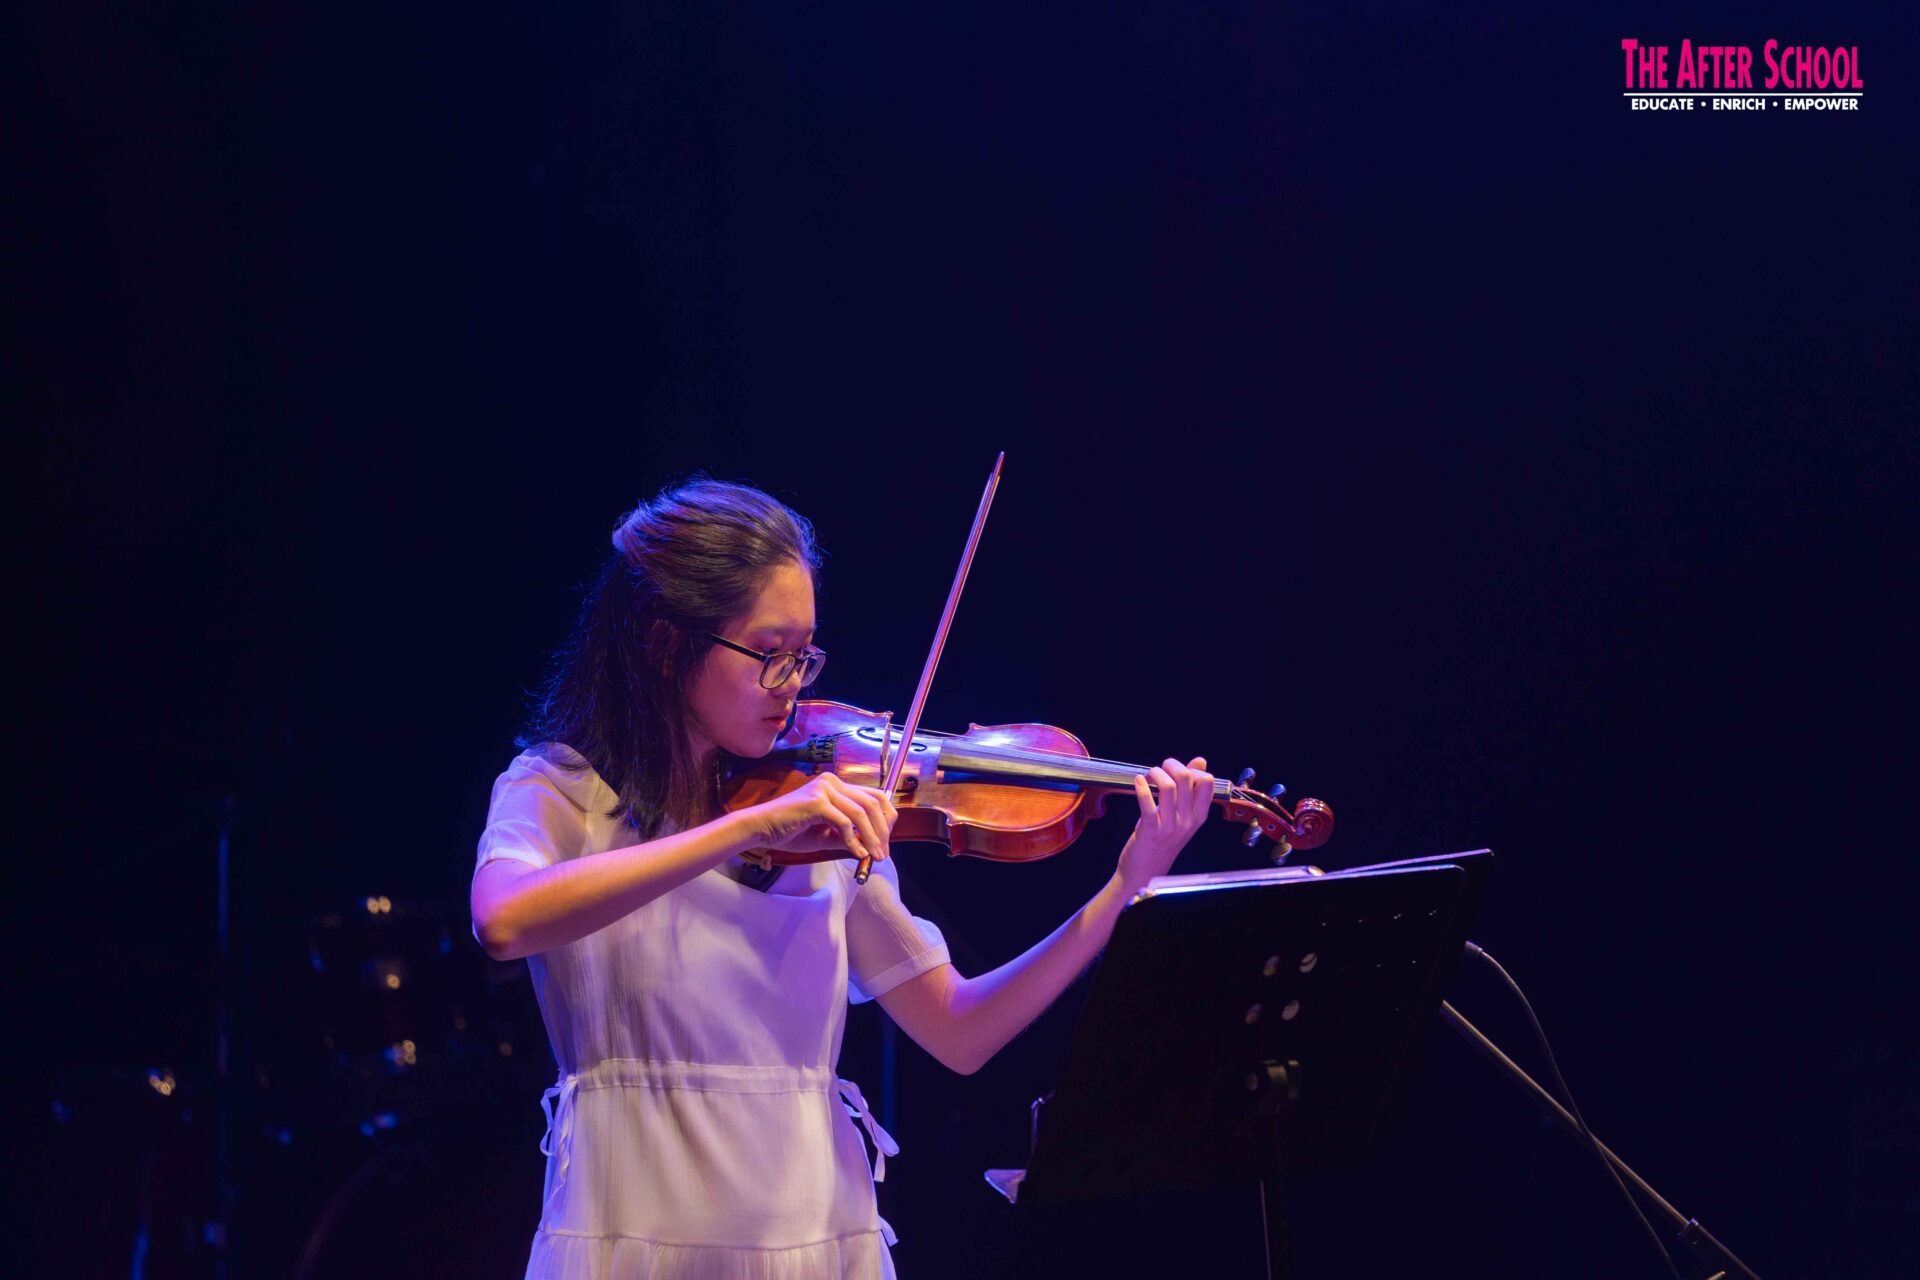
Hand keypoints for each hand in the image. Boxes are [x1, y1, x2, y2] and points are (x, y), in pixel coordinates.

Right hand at [741, 773, 896, 864]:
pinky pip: (843, 822)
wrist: (761, 830)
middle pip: (872, 802)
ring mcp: (824, 789)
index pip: (874, 795)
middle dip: (882, 830)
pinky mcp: (816, 801)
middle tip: (882, 853)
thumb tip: (872, 849)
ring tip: (874, 856)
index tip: (885, 842)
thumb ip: (848, 837)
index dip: (885, 819)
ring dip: (872, 837)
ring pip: (861, 812)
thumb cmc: (790, 831)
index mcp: (836, 785)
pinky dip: (853, 840)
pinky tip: (856, 853)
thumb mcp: (826, 836)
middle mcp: (832, 782)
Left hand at [1116, 756, 1212, 892]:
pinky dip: (1141, 787)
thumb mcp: (1181, 815)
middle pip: (1186, 778)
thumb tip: (1200, 761)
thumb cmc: (1162, 841)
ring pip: (1168, 786)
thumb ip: (1190, 788)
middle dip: (1171, 765)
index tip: (1178, 771)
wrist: (1145, 871)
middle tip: (1160, 769)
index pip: (1207, 782)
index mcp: (1199, 815)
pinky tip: (1137, 781)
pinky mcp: (1151, 830)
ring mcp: (1171, 826)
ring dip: (1155, 773)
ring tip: (1148, 776)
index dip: (1192, 769)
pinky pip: (1147, 803)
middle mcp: (1188, 820)